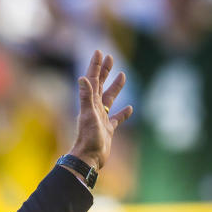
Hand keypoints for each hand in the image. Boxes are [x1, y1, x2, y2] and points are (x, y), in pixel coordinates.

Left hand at [71, 50, 132, 171]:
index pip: (93, 80)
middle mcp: (95, 109)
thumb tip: (82, 77)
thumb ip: (86, 96)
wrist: (89, 159)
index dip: (95, 66)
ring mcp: (102, 119)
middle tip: (110, 57)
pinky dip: (123, 113)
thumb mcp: (88, 115)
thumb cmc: (89, 139)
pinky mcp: (108, 130)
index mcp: (90, 103)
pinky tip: (130, 108)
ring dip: (115, 87)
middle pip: (100, 85)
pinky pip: (117, 118)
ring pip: (110, 99)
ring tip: (122, 75)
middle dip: (104, 71)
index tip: (99, 51)